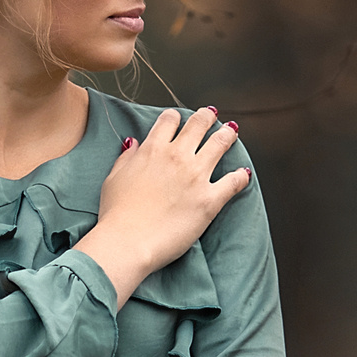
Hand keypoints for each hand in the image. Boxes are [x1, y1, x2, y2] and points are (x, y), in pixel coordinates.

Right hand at [76, 107, 249, 307]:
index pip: (169, 121)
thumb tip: (134, 144)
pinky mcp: (210, 199)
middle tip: (211, 115)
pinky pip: (233, 182)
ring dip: (227, 135)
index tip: (178, 119)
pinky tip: (243, 173)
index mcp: (153, 150)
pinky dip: (240, 176)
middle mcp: (177, 157)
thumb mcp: (113, 179)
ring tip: (231, 132)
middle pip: (198, 125)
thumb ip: (126, 158)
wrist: (128, 241)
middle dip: (206, 117)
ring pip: (220, 144)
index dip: (175, 117)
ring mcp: (196, 176)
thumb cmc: (116, 215)